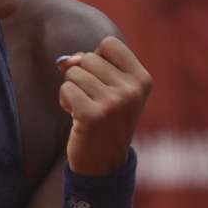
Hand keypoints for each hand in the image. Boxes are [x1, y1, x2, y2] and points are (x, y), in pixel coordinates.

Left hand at [56, 36, 151, 175]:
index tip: (102, 80)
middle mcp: (131, 91)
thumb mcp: (110, 89)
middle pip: (88, 57)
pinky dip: (65, 100)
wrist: (104, 163)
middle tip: (92, 99)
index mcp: (142, 80)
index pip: (109, 44)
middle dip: (82, 75)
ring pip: (74, 72)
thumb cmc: (105, 119)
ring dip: (72, 89)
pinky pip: (66, 88)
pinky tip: (76, 116)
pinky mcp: (93, 115)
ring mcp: (113, 103)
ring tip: (85, 108)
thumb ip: (90, 66)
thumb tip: (64, 61)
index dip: (97, 58)